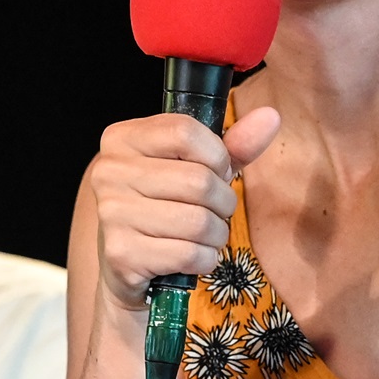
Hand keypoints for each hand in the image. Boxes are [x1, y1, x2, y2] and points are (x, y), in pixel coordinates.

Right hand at [84, 105, 279, 312]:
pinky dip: (204, 259)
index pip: (184, 131)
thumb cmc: (165, 205)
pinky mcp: (121, 253)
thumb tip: (270, 116)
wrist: (126, 263)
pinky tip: (192, 255)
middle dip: (223, 202)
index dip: (217, 155)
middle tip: (215, 211)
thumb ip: (233, 144)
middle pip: (198, 180)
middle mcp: (108, 171)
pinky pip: (189, 253)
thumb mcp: (196, 167)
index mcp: (122, 138)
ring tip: (205, 235)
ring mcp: (111, 213)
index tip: (217, 171)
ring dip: (216, 234)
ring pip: (198, 221)